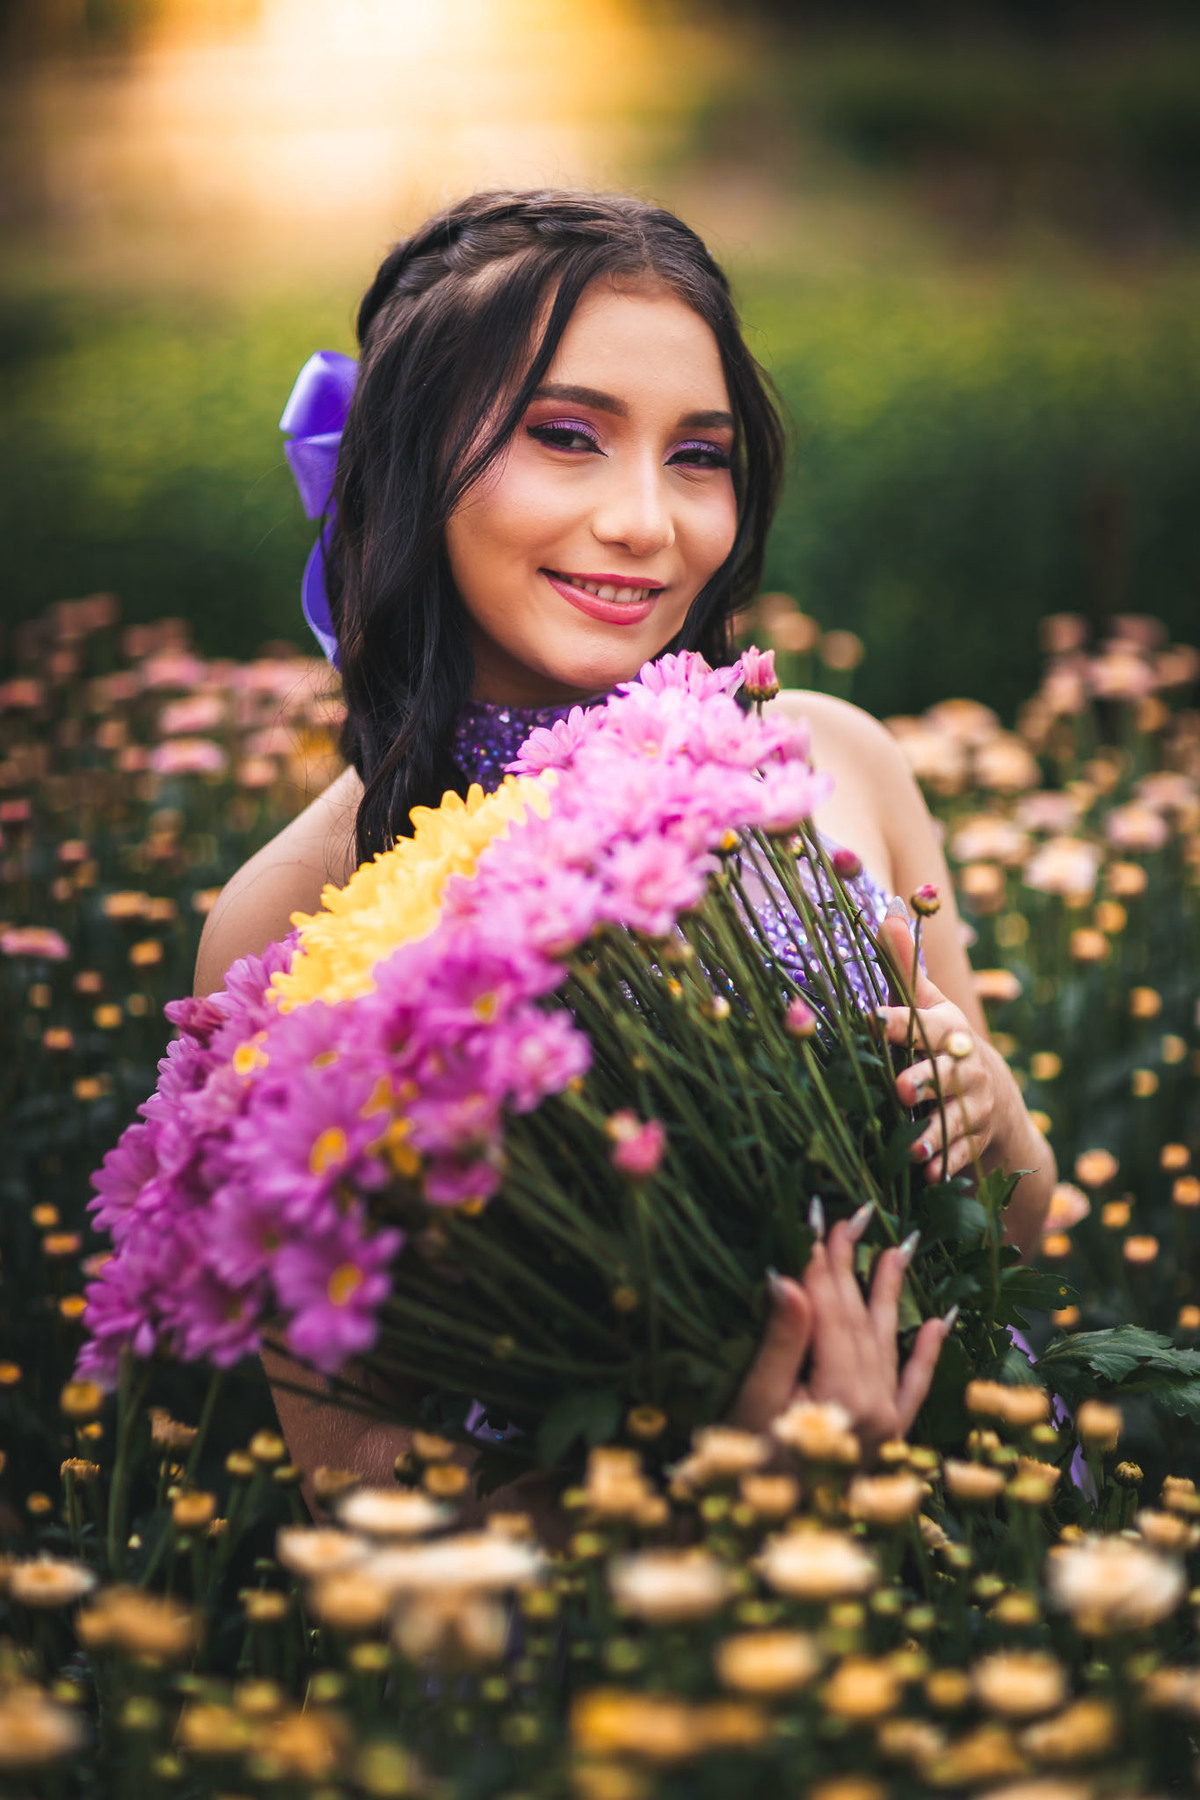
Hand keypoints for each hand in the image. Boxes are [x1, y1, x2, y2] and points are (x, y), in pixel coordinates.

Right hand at [728, 1210, 950, 1456]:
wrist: (764, 1541)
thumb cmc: (744, 1472)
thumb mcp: (755, 1404)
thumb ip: (781, 1343)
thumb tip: (788, 1278)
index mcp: (842, 1397)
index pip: (832, 1313)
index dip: (823, 1264)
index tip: (818, 1219)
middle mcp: (876, 1408)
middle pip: (860, 1321)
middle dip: (851, 1266)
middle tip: (852, 1215)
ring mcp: (888, 1425)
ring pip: (888, 1342)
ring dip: (891, 1293)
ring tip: (898, 1246)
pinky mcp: (890, 1439)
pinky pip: (914, 1388)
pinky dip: (925, 1354)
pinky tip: (938, 1321)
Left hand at [876, 910, 1006, 1183]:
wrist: (1000, 1104)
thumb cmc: (946, 1046)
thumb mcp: (931, 1008)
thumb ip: (906, 968)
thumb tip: (888, 909)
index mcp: (949, 1031)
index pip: (925, 1023)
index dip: (901, 1022)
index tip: (872, 1020)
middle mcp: (966, 1067)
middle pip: (947, 1072)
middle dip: (924, 1080)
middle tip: (899, 1089)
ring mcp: (976, 1106)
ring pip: (956, 1119)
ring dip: (934, 1133)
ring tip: (912, 1148)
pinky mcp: (978, 1140)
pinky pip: (964, 1154)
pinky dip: (948, 1165)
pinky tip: (930, 1176)